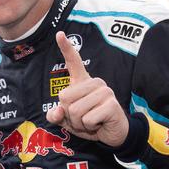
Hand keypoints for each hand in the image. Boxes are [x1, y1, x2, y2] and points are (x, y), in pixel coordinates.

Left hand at [46, 32, 128, 146]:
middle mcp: (95, 82)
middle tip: (83, 117)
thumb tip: (57, 111)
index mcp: (83, 82)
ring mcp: (105, 91)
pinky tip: (99, 124)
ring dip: (79, 122)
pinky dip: (88, 127)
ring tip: (91, 121)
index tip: (59, 34)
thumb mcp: (67, 119)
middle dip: (69, 114)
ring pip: (75, 110)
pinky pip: (87, 119)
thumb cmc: (88, 122)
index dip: (66, 48)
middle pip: (64, 97)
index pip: (74, 62)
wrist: (112, 134)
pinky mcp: (111, 104)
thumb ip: (56, 115)